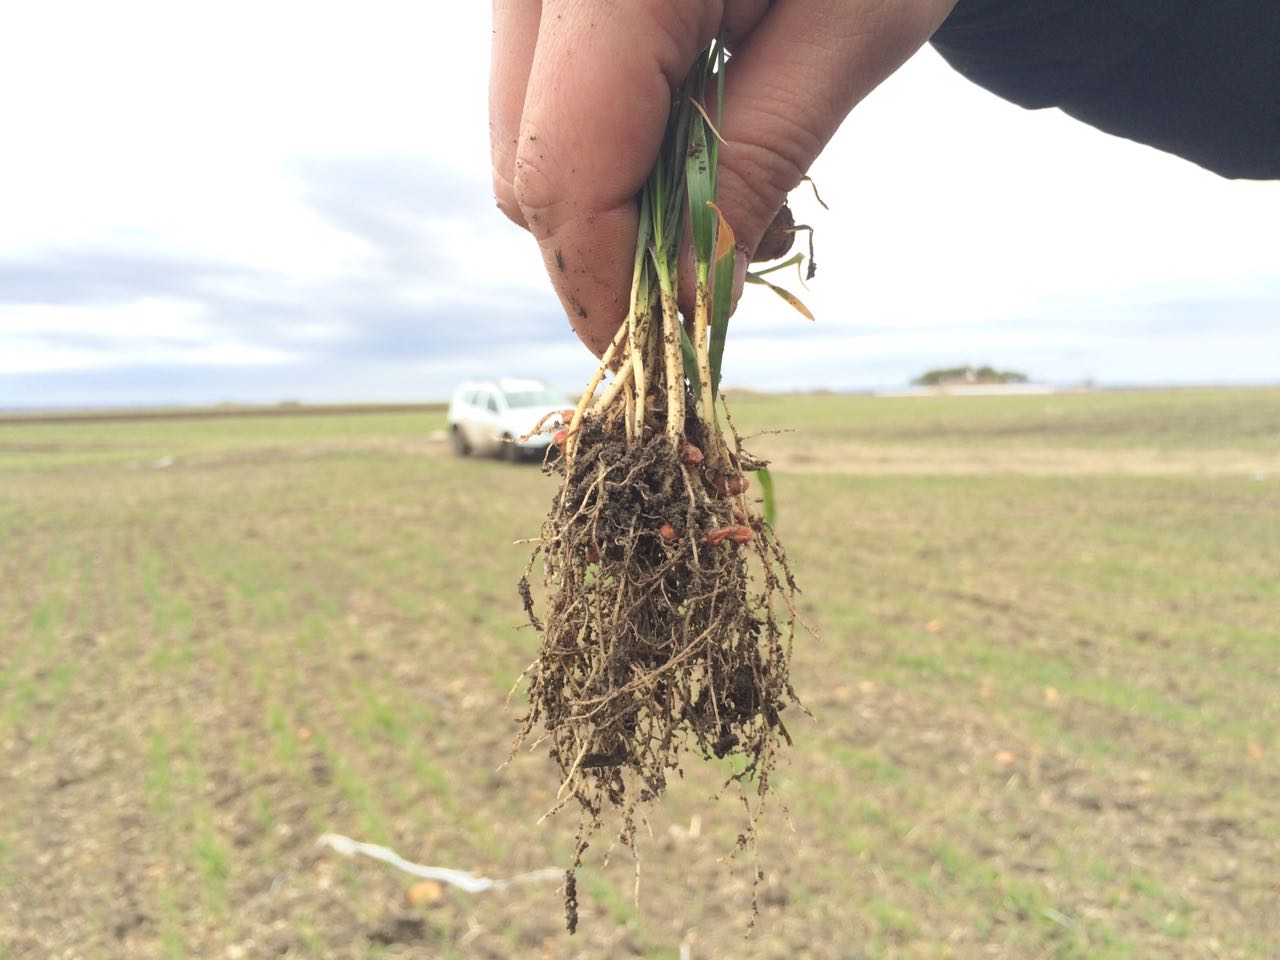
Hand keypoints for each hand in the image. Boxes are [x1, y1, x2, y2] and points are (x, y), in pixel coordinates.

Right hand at [490, 0, 957, 353]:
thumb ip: (760, 158)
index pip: (564, 175)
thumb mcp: (858, 19)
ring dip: (611, 202)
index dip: (608, 291)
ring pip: (524, 137)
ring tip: (723, 190)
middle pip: (525, 170)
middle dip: (611, 254)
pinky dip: (607, 141)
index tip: (667, 361)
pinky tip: (689, 127)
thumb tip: (689, 297)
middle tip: (717, 274)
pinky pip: (544, 90)